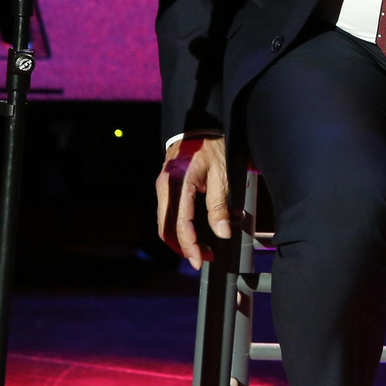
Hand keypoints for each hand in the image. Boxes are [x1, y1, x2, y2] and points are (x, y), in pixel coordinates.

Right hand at [155, 136, 230, 267]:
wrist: (200, 125)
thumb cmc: (213, 145)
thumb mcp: (222, 174)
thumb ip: (220, 204)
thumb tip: (223, 232)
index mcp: (178, 182)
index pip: (180, 223)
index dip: (190, 246)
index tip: (200, 260)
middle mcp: (164, 186)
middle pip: (166, 228)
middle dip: (184, 247)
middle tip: (204, 257)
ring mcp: (162, 186)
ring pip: (165, 223)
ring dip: (182, 239)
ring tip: (204, 247)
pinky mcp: (165, 187)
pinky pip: (168, 213)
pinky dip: (180, 227)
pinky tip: (196, 232)